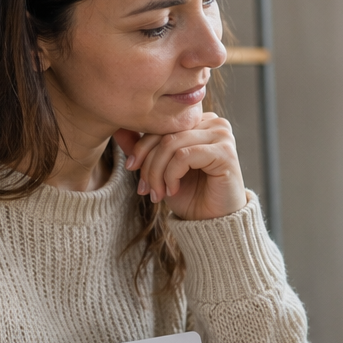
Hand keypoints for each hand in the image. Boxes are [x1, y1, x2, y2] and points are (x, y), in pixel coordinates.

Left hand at [114, 112, 245, 220]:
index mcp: (199, 121)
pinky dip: (171, 176)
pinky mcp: (225, 152)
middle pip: (164, 133)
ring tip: (158, 193)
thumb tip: (117, 128)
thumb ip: (142, 147)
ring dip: (158, 172)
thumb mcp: (159, 168)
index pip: (161, 123)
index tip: (131, 168)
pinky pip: (183, 156)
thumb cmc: (189, 194)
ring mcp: (222, 136)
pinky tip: (173, 190)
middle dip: (148, 163)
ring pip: (171, 144)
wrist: (212, 221)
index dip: (141, 146)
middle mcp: (214, 123)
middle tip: (144, 189)